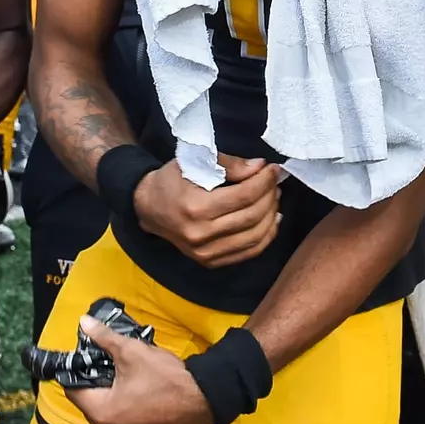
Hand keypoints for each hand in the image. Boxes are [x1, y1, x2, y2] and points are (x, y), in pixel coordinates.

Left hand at [66, 314, 212, 423]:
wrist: (203, 397)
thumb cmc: (167, 378)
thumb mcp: (131, 351)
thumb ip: (104, 338)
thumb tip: (85, 323)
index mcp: (102, 413)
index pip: (74, 391)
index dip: (79, 371)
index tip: (88, 360)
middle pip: (92, 405)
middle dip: (98, 385)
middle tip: (112, 366)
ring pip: (110, 416)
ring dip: (114, 399)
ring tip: (128, 379)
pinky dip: (130, 413)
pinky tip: (142, 397)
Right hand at [133, 155, 281, 267]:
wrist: (149, 207)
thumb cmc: (172, 180)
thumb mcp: (195, 161)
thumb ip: (230, 164)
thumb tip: (259, 167)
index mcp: (196, 207)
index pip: (244, 195)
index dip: (264, 181)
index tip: (272, 169)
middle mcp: (201, 234)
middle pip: (252, 216)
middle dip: (270, 195)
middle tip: (275, 181)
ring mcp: (206, 252)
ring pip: (255, 237)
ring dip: (271, 215)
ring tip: (274, 197)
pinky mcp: (210, 262)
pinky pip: (248, 252)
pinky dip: (265, 236)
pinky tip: (271, 220)